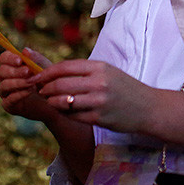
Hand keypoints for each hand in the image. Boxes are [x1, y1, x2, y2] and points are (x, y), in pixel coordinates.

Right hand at [0, 48, 54, 121]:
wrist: (55, 100)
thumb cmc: (48, 80)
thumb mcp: (45, 67)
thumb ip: (35, 59)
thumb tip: (25, 50)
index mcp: (12, 65)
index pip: (3, 58)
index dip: (9, 58)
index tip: (20, 61)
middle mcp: (6, 78)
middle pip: (2, 72)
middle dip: (15, 71)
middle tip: (28, 72)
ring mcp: (6, 92)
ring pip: (4, 86)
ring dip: (18, 83)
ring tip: (32, 82)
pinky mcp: (9, 105)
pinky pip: (8, 100)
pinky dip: (19, 95)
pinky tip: (29, 91)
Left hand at [29, 59, 156, 134]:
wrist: (148, 107)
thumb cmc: (124, 88)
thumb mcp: (107, 72)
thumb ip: (84, 71)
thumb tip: (54, 72)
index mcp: (99, 67)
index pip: (64, 67)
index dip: (46, 72)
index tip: (35, 76)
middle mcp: (98, 82)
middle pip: (60, 84)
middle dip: (44, 88)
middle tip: (40, 91)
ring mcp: (99, 101)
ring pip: (63, 101)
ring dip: (51, 102)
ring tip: (50, 101)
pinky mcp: (99, 118)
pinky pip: (72, 116)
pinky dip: (64, 113)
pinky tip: (64, 111)